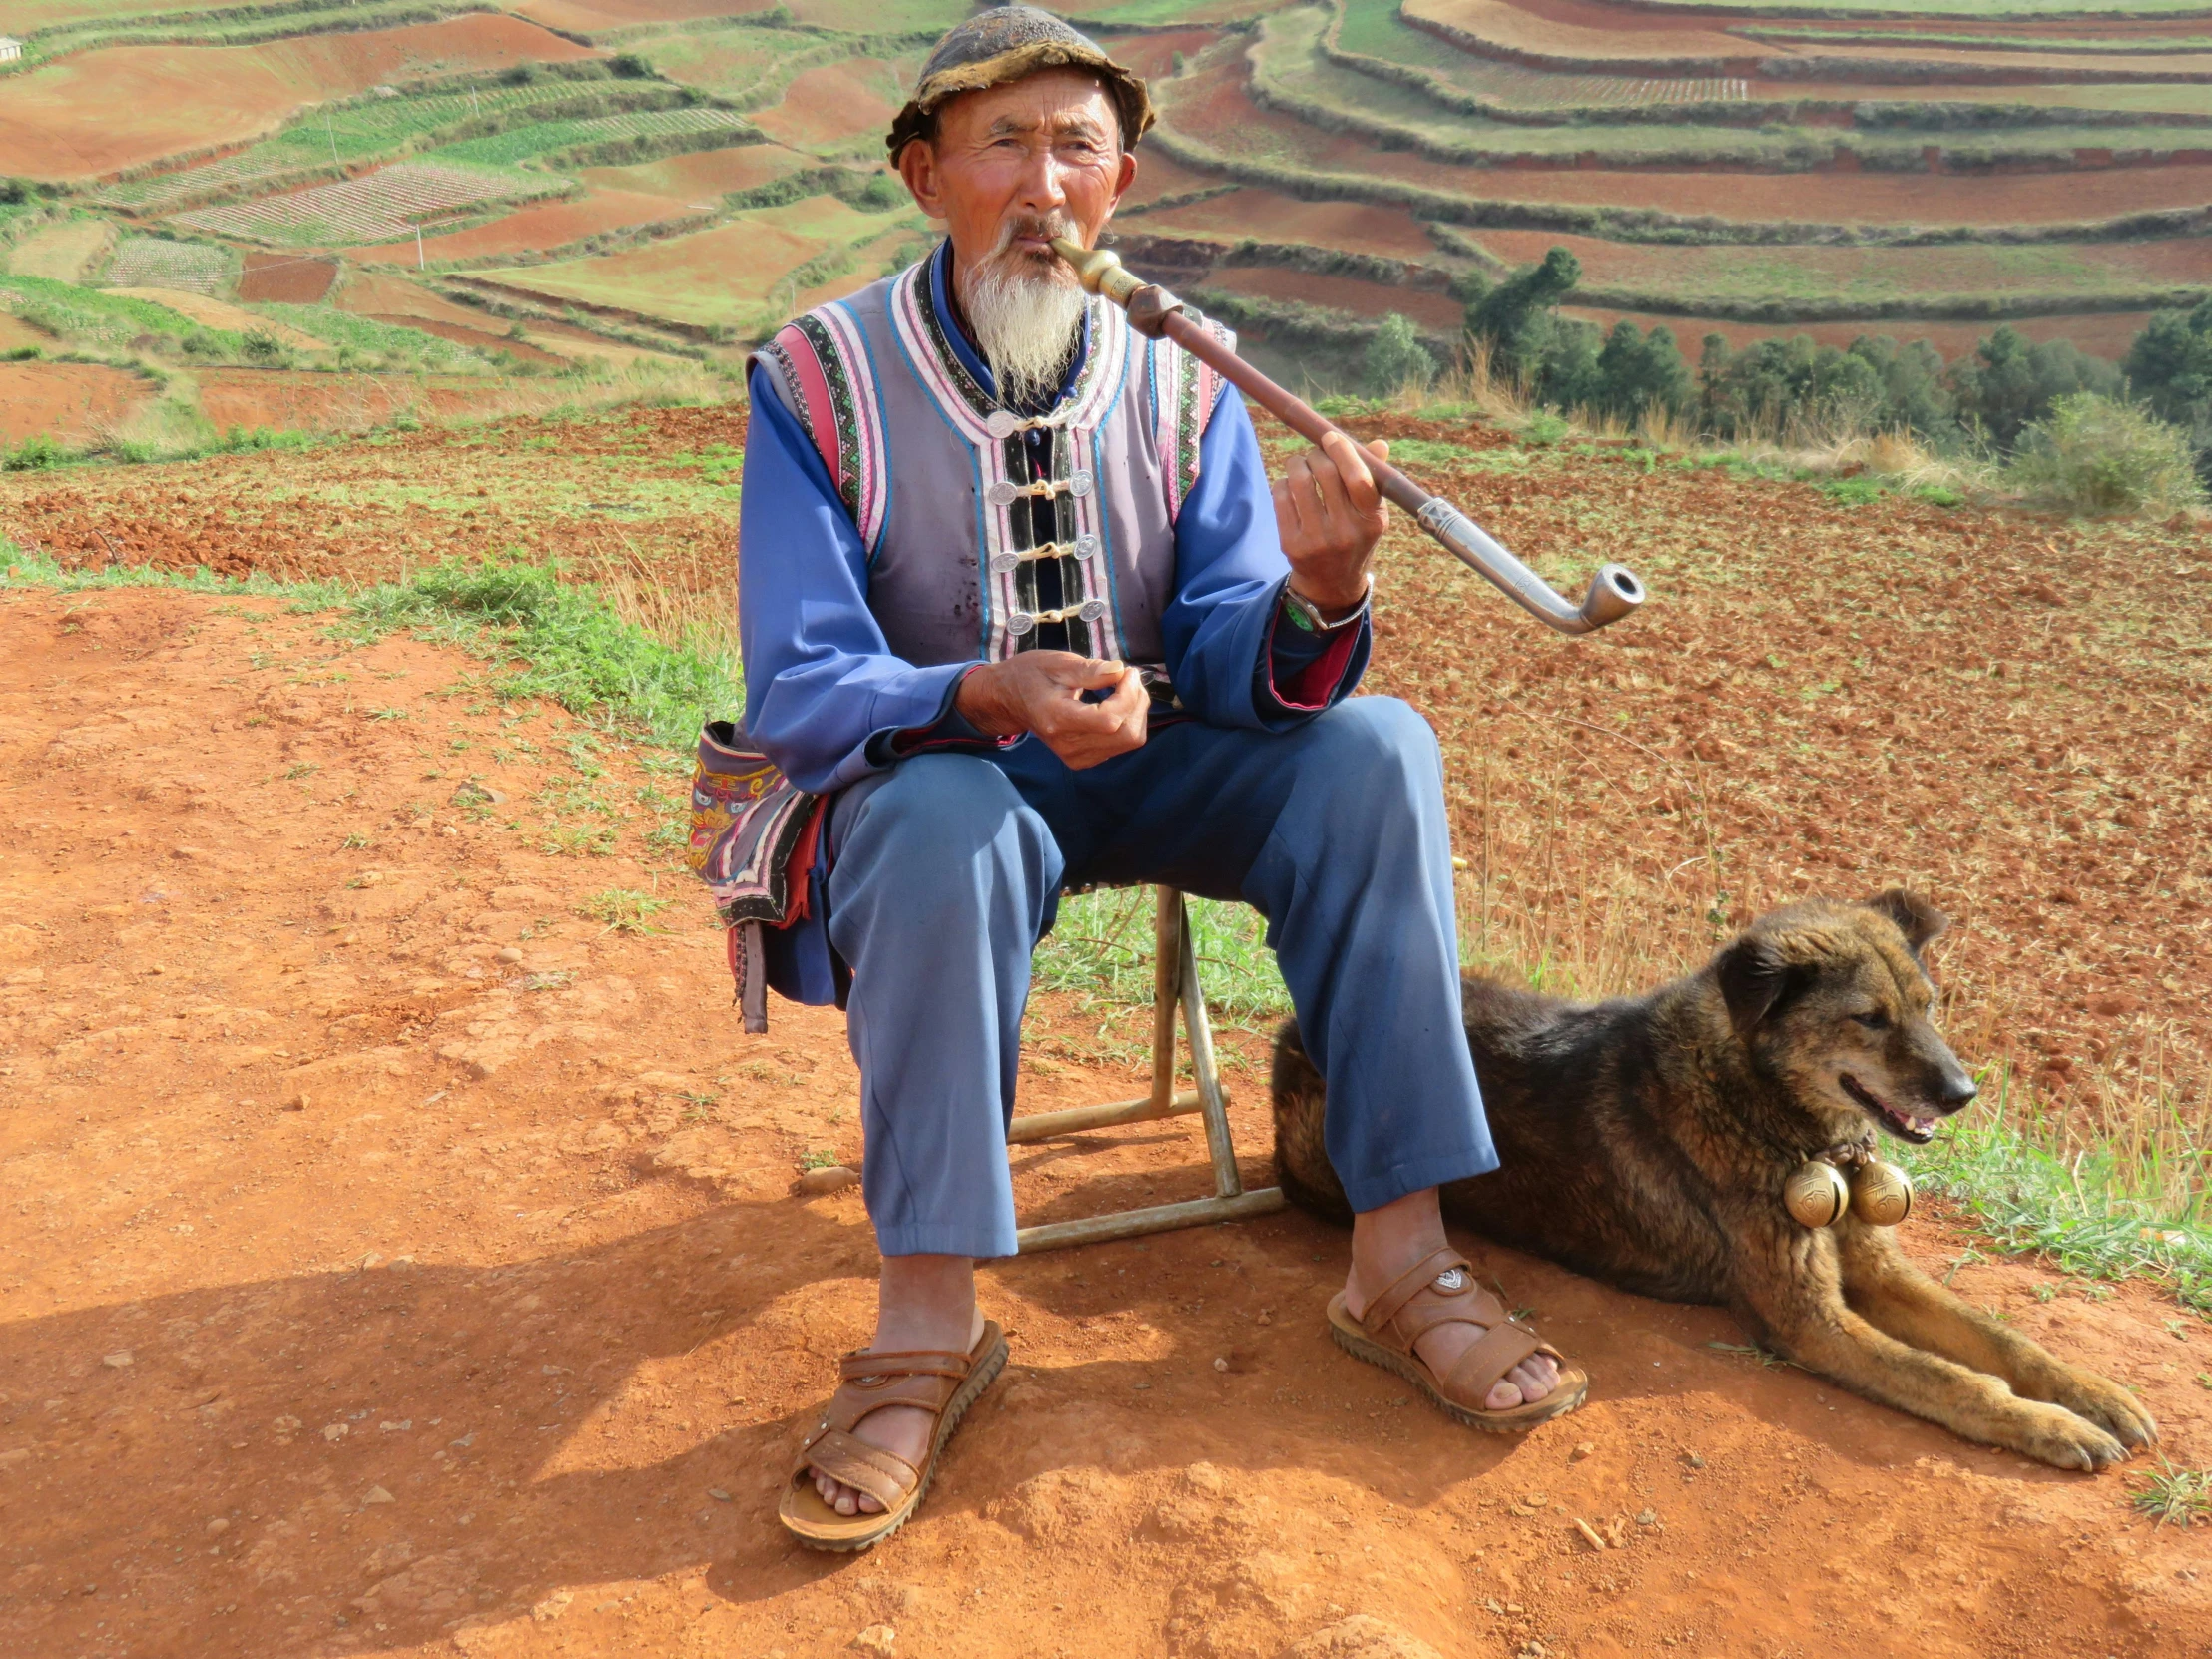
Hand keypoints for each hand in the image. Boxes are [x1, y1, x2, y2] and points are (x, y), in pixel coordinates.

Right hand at [956, 652, 1147, 769]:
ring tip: (1123, 687)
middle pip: (1126, 734)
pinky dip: (1128, 721)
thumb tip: (1119, 671)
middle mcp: (1068, 744)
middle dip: (1137, 701)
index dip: (1128, 696)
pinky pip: (1122, 745)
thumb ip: (1090, 670)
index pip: (1110, 720)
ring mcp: (1076, 756)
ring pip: (1130, 740)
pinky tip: (1117, 704)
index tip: (1127, 671)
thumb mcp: (1057, 663)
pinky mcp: (1084, 759)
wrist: (1009, 700)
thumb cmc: (1032, 675)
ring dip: (1136, 710)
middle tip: (1129, 676)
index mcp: (1058, 717)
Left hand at [1274, 432, 1388, 617]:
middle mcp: (1346, 532)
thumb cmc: (1354, 536)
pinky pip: (1280, 497)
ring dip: (1296, 463)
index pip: (1358, 478)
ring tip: (1299, 465)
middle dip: (1316, 454)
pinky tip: (1288, 486)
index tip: (1330, 438)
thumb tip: (1380, 444)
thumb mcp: (1371, 514)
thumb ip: (1374, 479)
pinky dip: (1282, 483)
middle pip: (1325, 473)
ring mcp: (1317, 540)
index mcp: (1372, 520)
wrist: (1332, 583)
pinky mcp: (1291, 545)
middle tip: (1314, 454)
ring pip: (1298, 481)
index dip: (1342, 452)